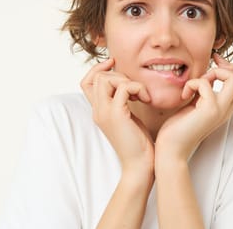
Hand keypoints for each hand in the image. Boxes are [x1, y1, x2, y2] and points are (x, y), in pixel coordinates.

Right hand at [81, 58, 154, 175]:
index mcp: (98, 111)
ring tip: (140, 95)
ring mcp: (105, 113)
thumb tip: (128, 84)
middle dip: (119, 74)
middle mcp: (98, 110)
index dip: (99, 69)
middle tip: (135, 89)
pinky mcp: (117, 115)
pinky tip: (146, 100)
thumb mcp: (127, 117)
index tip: (115, 65)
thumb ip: (122, 101)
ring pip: (107, 79)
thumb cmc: (138, 143)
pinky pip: (124, 87)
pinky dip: (138, 88)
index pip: (87, 81)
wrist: (140, 166)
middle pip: (98, 76)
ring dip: (128, 80)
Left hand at [155, 53, 232, 160]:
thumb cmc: (180, 126)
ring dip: (214, 72)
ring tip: (198, 83)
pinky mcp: (209, 111)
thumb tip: (209, 72)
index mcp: (227, 107)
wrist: (171, 148)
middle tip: (211, 69)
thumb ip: (206, 90)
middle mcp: (227, 109)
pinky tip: (184, 95)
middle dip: (232, 67)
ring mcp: (220, 110)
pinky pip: (206, 84)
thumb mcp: (197, 103)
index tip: (217, 64)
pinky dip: (192, 83)